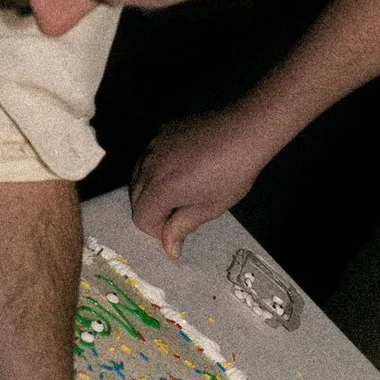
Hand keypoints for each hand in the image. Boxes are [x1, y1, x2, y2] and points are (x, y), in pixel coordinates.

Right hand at [131, 108, 276, 259]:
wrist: (245, 130)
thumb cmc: (232, 173)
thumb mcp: (210, 207)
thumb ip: (182, 227)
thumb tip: (169, 249)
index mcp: (160, 188)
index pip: (141, 219)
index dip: (157, 230)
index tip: (177, 228)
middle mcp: (148, 166)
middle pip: (135, 197)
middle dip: (152, 210)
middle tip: (179, 212)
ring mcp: (153, 145)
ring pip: (138, 175)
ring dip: (151, 189)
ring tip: (180, 190)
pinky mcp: (161, 131)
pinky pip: (148, 156)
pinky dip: (156, 168)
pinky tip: (181, 168)